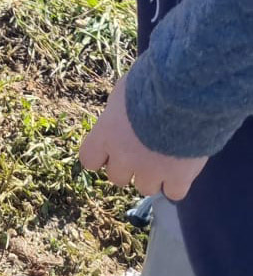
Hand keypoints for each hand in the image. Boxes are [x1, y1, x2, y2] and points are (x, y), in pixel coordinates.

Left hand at [79, 76, 207, 200]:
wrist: (186, 93)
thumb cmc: (152, 82)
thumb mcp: (124, 91)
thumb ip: (119, 112)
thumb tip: (121, 115)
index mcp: (106, 134)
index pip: (89, 159)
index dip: (101, 156)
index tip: (112, 149)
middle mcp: (124, 156)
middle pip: (117, 178)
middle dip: (128, 167)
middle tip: (143, 152)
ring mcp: (151, 170)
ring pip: (145, 188)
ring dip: (153, 177)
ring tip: (166, 157)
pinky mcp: (179, 177)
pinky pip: (174, 193)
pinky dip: (177, 184)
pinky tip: (182, 169)